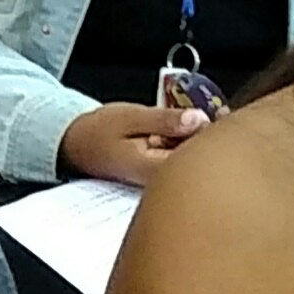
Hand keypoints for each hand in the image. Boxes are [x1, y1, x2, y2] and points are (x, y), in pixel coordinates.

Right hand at [58, 101, 208, 182]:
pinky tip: (183, 128)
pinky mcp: (163, 173)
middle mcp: (162, 182)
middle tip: (212, 111)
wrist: (75, 145)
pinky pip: (184, 158)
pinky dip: (188, 141)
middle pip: (200, 162)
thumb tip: (198, 119)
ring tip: (194, 118)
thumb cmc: (97, 133)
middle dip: (209, 136)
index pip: (198, 158)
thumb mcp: (130, 117)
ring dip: (199, 138)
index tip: (218, 114)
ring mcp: (163, 180)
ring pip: (194, 160)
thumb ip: (165, 120)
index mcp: (155, 171)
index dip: (213, 136)